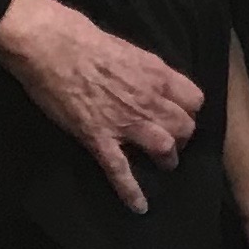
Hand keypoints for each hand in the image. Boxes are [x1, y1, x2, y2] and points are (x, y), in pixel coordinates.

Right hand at [0, 0, 203, 214]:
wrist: (53, 47)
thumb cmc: (87, 41)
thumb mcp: (131, 51)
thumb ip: (149, 71)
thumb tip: (156, 81)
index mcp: (158, 76)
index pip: (195, 100)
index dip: (190, 109)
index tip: (182, 112)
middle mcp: (149, 101)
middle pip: (184, 127)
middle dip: (183, 136)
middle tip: (174, 139)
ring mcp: (124, 122)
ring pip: (163, 147)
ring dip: (167, 159)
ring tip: (164, 164)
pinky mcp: (98, 138)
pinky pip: (120, 170)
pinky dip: (131, 191)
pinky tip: (139, 206)